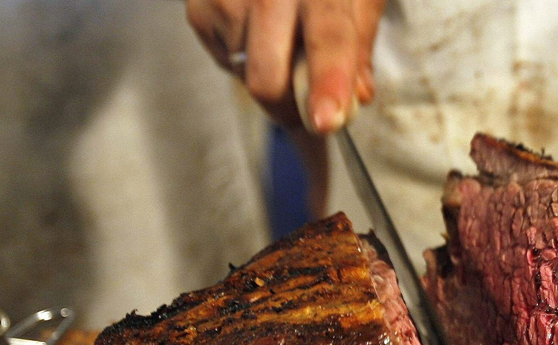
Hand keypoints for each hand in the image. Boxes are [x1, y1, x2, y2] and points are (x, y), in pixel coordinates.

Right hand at [186, 0, 385, 132]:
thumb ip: (359, 45)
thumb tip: (357, 97)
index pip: (326, 35)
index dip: (328, 82)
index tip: (326, 121)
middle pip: (268, 77)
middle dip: (290, 109)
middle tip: (312, 111)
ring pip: (248, 78)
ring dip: (273, 81)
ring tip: (284, 46)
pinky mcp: (198, 9)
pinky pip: (228, 63)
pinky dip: (248, 61)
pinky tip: (259, 33)